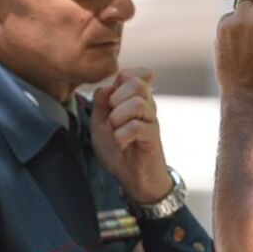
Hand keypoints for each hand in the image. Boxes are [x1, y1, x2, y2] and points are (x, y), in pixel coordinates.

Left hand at [90, 68, 173, 203]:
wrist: (132, 177)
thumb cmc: (117, 150)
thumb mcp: (100, 124)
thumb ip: (100, 104)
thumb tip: (107, 87)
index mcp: (135, 99)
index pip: (136, 74)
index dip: (123, 78)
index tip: (112, 98)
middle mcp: (147, 107)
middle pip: (137, 84)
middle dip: (117, 97)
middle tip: (111, 115)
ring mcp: (152, 122)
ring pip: (138, 104)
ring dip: (118, 117)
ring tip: (115, 130)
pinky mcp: (153, 138)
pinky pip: (138, 127)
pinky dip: (122, 135)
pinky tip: (121, 142)